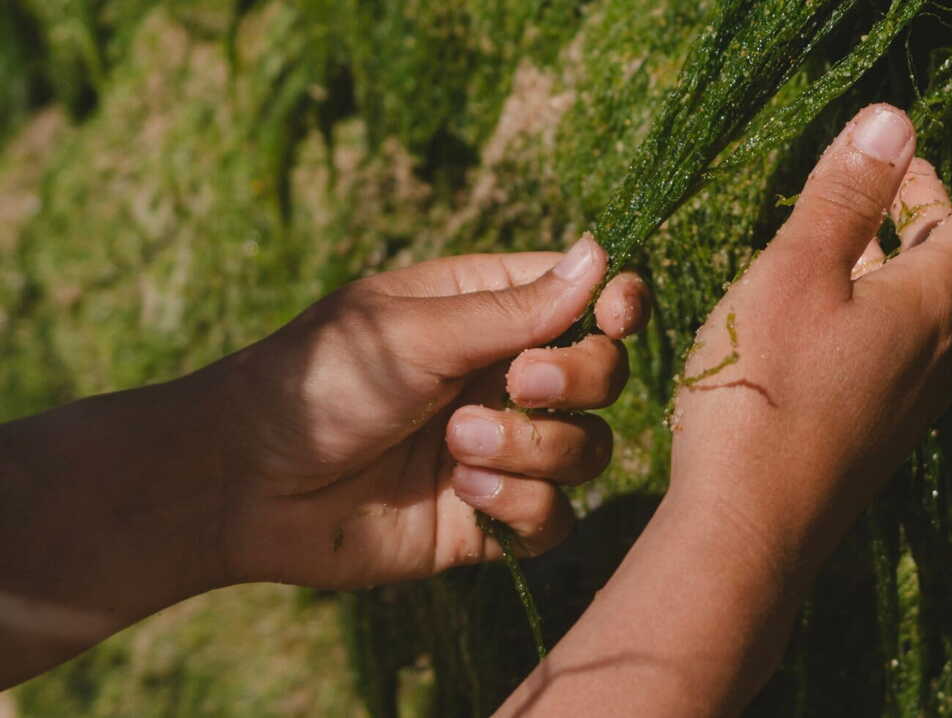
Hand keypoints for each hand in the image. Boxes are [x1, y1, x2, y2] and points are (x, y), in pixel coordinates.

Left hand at [212, 236, 649, 587]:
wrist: (244, 484)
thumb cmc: (317, 380)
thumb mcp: (415, 331)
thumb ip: (514, 309)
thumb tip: (601, 255)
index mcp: (488, 312)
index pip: (586, 298)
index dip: (618, 304)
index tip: (616, 315)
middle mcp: (504, 378)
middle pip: (605, 373)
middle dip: (577, 378)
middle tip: (518, 382)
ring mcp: (502, 450)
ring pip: (587, 449)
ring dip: (535, 447)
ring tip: (457, 449)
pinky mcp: (489, 518)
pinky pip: (554, 517)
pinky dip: (522, 506)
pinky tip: (466, 495)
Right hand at [669, 103, 951, 566]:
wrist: (747, 530)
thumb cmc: (766, 392)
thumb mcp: (798, 273)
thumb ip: (844, 196)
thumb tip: (896, 120)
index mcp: (930, 308)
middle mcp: (934, 357)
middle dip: (934, 211)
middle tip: (914, 171)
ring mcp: (905, 403)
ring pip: (922, 311)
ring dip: (903, 258)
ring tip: (870, 231)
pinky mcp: (871, 435)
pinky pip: (896, 350)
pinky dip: (880, 306)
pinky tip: (837, 313)